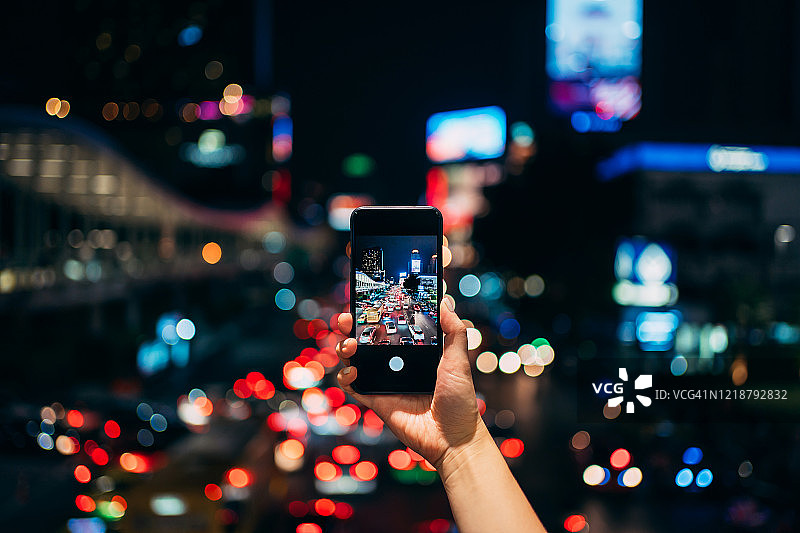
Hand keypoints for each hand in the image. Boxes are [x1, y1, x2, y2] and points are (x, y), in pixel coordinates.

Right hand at [336, 300, 482, 468]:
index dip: (377, 314)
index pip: (390, 326)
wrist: (453, 439)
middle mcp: (396, 364)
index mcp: (414, 351)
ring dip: (345, 348)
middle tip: (347, 318)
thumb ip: (454, 331)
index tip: (368, 302)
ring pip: (355, 359)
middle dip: (352, 326)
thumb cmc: (460, 401)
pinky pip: (353, 387)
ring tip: (349, 344)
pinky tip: (353, 372)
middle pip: (367, 339)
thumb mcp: (459, 361)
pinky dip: (346, 377)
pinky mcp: (376, 401)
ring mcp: (384, 382)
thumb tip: (445, 303)